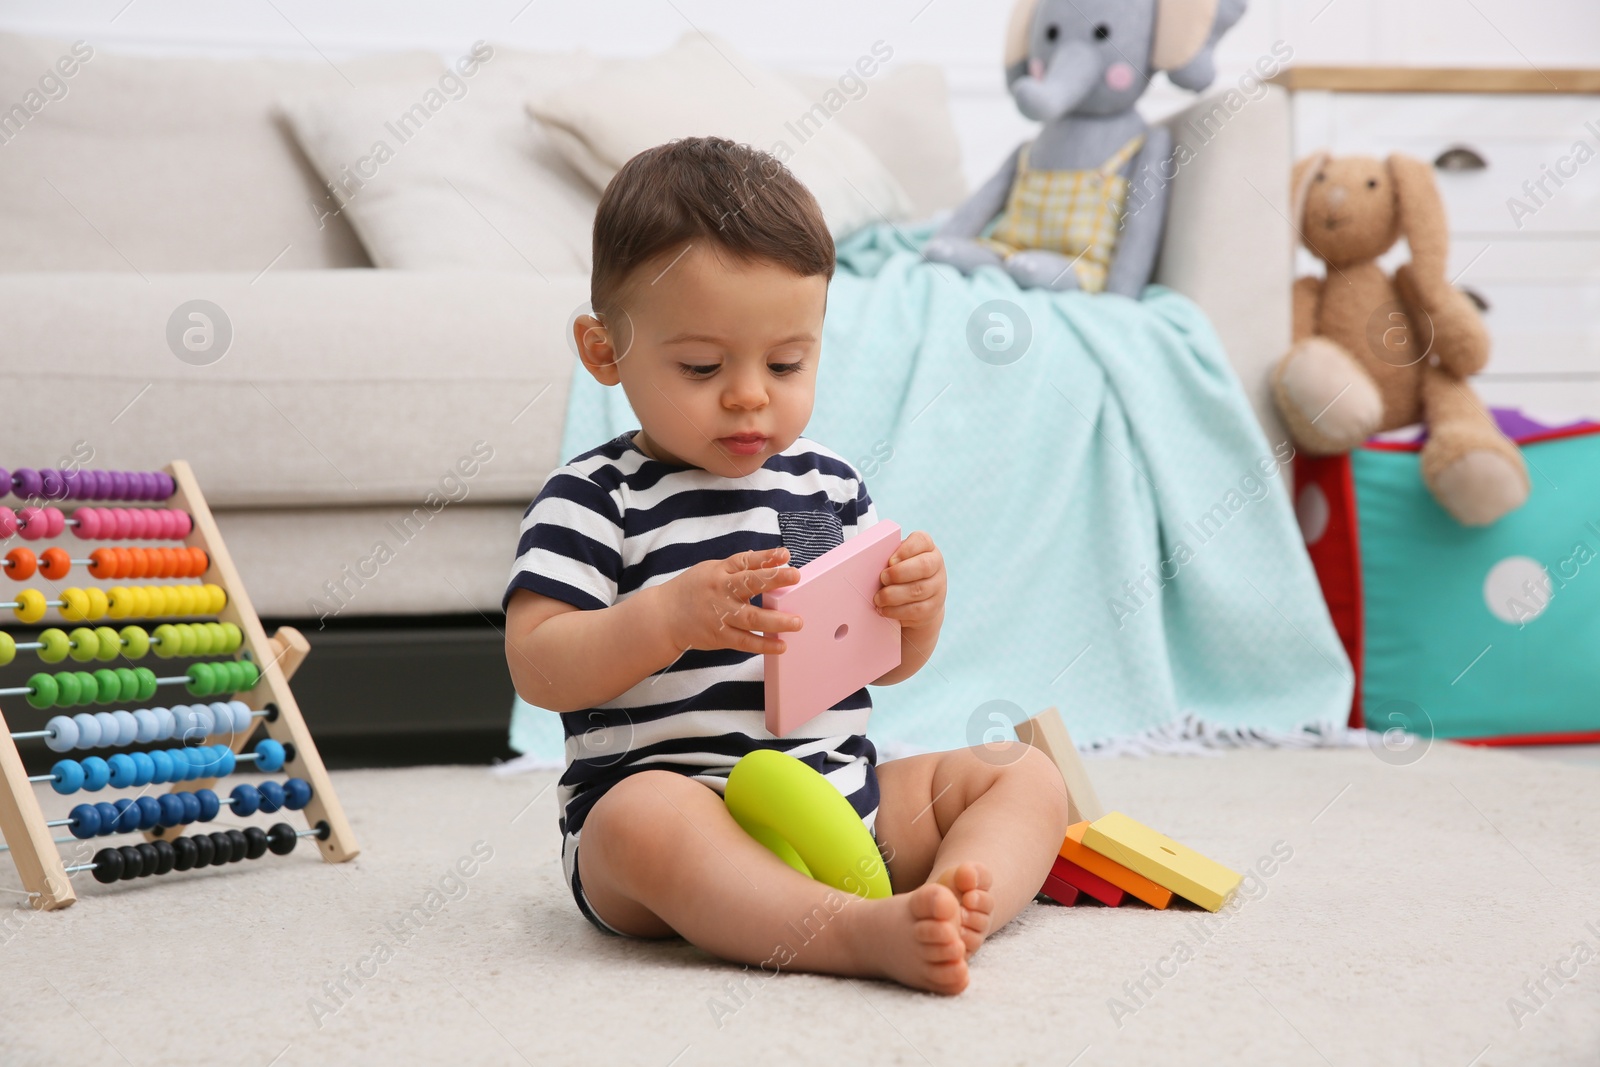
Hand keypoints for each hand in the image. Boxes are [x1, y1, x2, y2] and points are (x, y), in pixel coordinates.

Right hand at [659, 546, 803, 655]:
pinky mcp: (719, 636)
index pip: (745, 561)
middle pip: (750, 584)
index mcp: (719, 571)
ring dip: (776, 620)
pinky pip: (744, 642)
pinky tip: (781, 645)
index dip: (766, 557)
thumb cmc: (692, 590)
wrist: (662, 617)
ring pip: (751, 617)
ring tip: (797, 622)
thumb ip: (737, 567)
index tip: (786, 555)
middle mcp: (720, 591)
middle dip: (774, 579)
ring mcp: (719, 614)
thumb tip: (768, 559)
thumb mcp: (710, 570)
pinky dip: (763, 645)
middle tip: (796, 577)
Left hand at [873, 530, 945, 630]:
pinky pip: (916, 610)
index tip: (890, 560)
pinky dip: (896, 610)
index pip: (922, 540)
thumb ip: (890, 558)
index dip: (906, 550)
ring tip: (878, 598)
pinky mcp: (933, 608)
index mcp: (927, 548)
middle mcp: (936, 565)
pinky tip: (884, 609)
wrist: (919, 601)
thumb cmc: (901, 575)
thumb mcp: (898, 562)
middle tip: (882, 578)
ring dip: (893, 595)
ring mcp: (938, 587)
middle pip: (923, 566)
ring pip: (918, 590)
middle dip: (898, 573)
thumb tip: (869, 562)